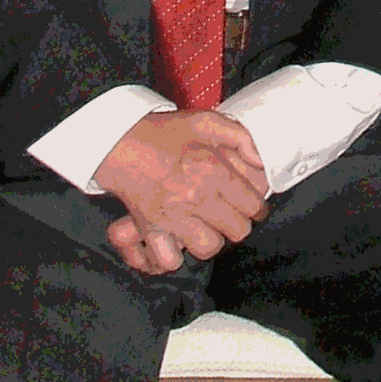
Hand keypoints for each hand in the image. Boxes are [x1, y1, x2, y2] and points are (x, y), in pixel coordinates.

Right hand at [94, 110, 269, 273]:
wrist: (119, 144)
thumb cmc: (163, 133)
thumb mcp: (206, 121)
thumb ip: (241, 137)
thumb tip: (262, 161)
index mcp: (212, 170)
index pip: (252, 204)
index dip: (258, 206)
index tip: (253, 205)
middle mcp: (195, 196)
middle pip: (237, 230)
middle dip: (239, 223)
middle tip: (233, 215)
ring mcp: (172, 216)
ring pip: (209, 247)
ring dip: (212, 239)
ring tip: (209, 227)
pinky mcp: (150, 228)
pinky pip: (170, 259)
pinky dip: (177, 255)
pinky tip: (181, 240)